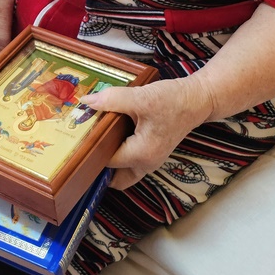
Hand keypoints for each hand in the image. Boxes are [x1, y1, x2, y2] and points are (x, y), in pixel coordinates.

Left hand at [88, 77, 212, 190]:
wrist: (198, 99)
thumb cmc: (173, 101)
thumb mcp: (141, 98)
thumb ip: (112, 100)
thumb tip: (86, 103)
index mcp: (141, 155)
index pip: (105, 160)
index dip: (90, 149)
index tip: (76, 138)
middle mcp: (146, 164)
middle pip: (113, 176)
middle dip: (98, 166)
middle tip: (81, 150)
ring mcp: (151, 160)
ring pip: (123, 173)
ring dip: (109, 162)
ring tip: (93, 144)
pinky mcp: (153, 152)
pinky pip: (131, 162)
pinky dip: (120, 154)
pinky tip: (111, 136)